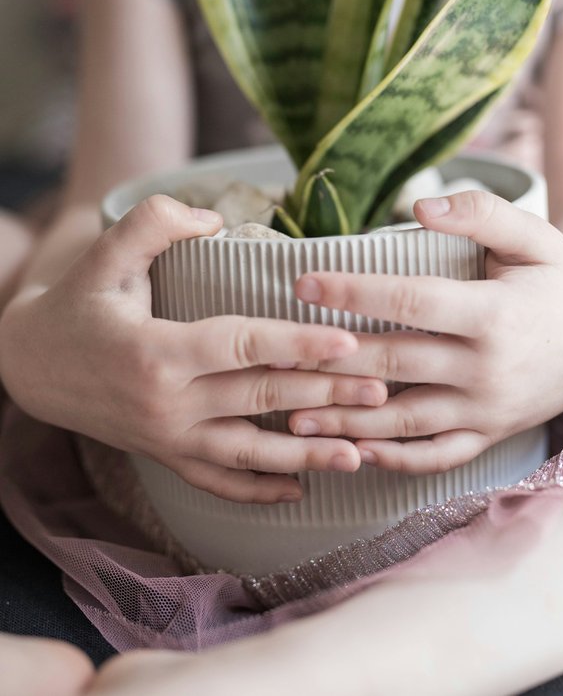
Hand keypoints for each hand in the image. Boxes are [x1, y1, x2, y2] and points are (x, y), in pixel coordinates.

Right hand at [0, 196, 385, 502]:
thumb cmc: (78, 303)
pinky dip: (258, 489)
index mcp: (156, 351)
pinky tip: (299, 489)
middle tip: (381, 390)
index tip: (347, 341)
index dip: (296, 343)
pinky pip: (217, 481)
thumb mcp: (104, 253)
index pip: (241, 346)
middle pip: (259, 399)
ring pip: (248, 453)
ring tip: (360, 454)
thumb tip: (217, 219)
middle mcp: (166, 404)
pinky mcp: (165, 455)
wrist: (32, 365)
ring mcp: (166, 438)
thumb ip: (154, 222)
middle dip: (324, 395)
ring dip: (307, 455)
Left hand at [289, 191, 562, 473]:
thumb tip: (417, 206)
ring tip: (293, 416)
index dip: (353, 291)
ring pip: (405, 422)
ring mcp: (486, 410)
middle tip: (274, 355)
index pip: (410, 301)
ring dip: (346, 420)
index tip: (303, 282)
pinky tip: (353, 452)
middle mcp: (486, 368)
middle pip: (395, 364)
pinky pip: (436, 457)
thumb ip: (480, 213)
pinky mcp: (488, 435)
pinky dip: (393, 460)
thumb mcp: (535, 237)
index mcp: (493, 314)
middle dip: (331, 360)